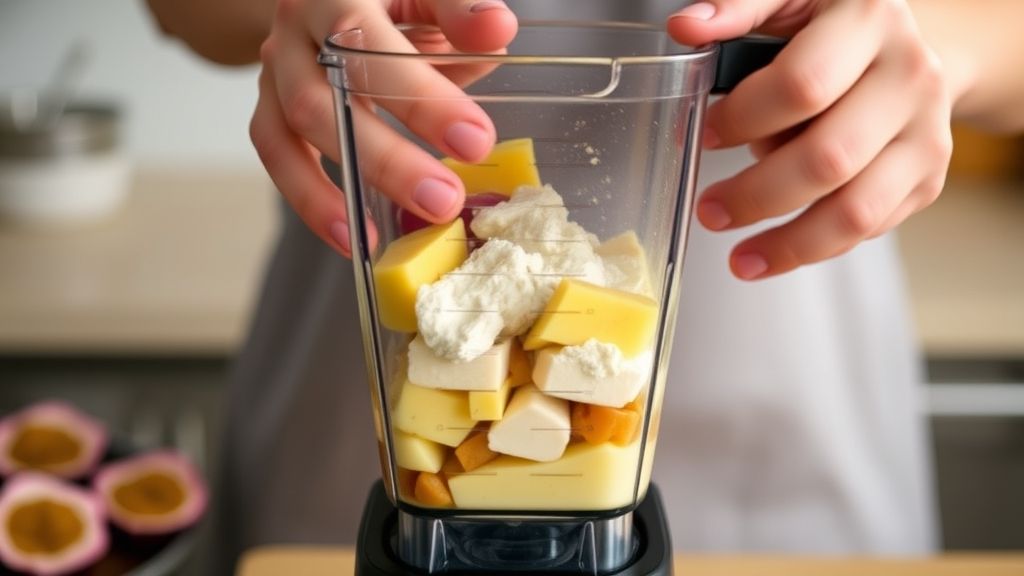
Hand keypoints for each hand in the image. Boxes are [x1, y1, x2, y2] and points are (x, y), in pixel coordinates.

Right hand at [249, 0, 516, 255]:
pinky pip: (279, 159)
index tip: (476, 139)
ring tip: (384, 236)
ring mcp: (274, 74)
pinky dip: (312, 201)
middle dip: (386, 157)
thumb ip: (459, 9)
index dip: (421, 95)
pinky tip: (352, 239)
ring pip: (290, 134)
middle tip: (444, 199)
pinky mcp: (270, 110)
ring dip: (338, 190)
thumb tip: (498, 30)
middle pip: (323, 99)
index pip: (368, 43)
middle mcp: (293, 33)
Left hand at [668, 0, 953, 279]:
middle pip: (829, 158)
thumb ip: (737, 9)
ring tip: (739, 259)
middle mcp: (909, 76)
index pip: (803, 85)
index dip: (745, 118)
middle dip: (756, 195)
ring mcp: (926, 131)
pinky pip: (869, 229)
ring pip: (856, 210)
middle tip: (710, 211)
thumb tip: (686, 28)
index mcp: (869, 21)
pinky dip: (816, 248)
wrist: (910, 47)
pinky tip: (776, 251)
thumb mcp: (787, 1)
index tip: (708, 136)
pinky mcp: (928, 176)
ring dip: (788, 243)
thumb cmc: (832, 28)